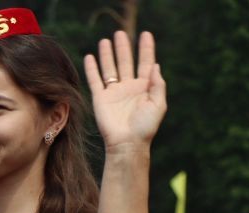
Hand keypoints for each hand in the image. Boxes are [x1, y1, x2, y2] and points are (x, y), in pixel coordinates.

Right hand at [84, 30, 166, 150]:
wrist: (127, 144)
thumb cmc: (145, 128)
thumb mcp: (158, 105)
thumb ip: (158, 85)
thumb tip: (155, 65)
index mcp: (144, 88)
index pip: (145, 63)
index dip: (146, 49)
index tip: (146, 34)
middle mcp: (128, 88)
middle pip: (126, 62)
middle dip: (124, 48)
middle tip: (120, 33)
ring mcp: (114, 93)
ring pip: (110, 68)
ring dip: (108, 54)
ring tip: (105, 40)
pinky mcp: (101, 99)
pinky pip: (95, 81)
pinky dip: (91, 69)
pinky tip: (90, 57)